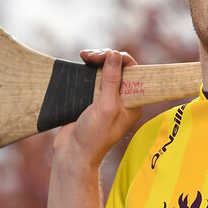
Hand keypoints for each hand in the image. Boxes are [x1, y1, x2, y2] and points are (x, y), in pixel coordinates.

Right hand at [53, 48, 141, 165]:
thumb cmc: (94, 136)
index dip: (121, 59)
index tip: (106, 54)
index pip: (134, 72)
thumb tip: (114, 55)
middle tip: (89, 56)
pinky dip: (86, 69)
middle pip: (118, 68)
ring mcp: (105, 98)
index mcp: (133, 102)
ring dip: (95, 61)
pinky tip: (80, 63)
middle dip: (105, 58)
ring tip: (83, 56)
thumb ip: (112, 80)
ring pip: (104, 71)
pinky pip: (91, 78)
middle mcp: (121, 99)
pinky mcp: (90, 99)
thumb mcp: (107, 106)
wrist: (72, 153)